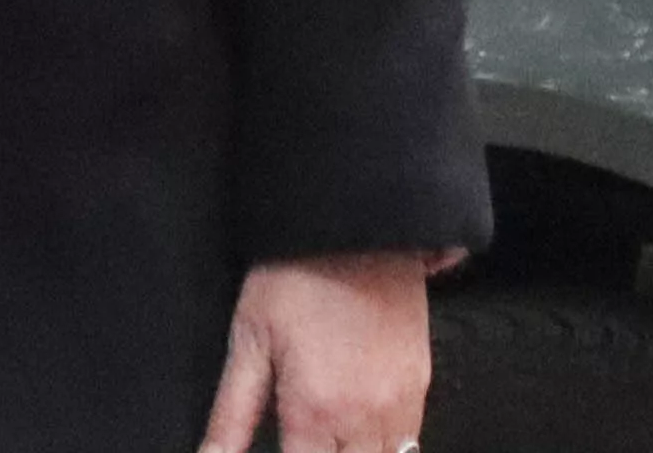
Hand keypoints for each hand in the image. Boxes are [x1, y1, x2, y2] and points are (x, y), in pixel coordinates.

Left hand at [194, 250, 428, 452]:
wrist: (357, 222)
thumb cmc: (296, 275)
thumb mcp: (250, 341)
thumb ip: (231, 418)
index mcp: (317, 413)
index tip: (286, 444)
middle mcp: (366, 419)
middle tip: (302, 440)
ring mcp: (401, 403)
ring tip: (326, 435)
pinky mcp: (421, 384)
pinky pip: (407, 441)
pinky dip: (381, 446)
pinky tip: (354, 427)